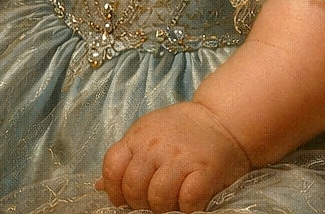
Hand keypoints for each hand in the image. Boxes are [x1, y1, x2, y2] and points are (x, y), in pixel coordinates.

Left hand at [97, 101, 250, 212]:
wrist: (224, 119)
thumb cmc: (183, 130)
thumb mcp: (149, 133)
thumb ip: (127, 157)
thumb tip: (99, 186)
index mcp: (139, 136)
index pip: (112, 168)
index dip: (115, 189)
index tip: (126, 198)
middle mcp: (156, 146)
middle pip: (134, 189)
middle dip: (141, 202)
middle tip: (156, 197)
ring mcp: (180, 158)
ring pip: (158, 200)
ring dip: (165, 206)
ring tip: (175, 196)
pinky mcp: (204, 171)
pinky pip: (187, 202)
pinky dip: (187, 206)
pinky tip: (191, 196)